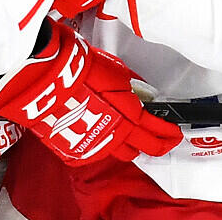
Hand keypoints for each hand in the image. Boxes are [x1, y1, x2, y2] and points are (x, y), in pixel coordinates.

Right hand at [0, 20, 181, 165]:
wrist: (46, 80)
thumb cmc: (79, 69)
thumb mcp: (115, 70)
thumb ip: (132, 85)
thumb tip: (142, 92)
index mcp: (130, 116)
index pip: (159, 133)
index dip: (170, 134)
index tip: (175, 133)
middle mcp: (117, 137)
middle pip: (145, 149)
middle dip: (155, 144)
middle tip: (159, 139)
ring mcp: (96, 147)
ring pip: (120, 153)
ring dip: (127, 145)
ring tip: (126, 135)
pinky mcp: (76, 152)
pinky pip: (95, 152)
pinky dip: (99, 143)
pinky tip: (96, 131)